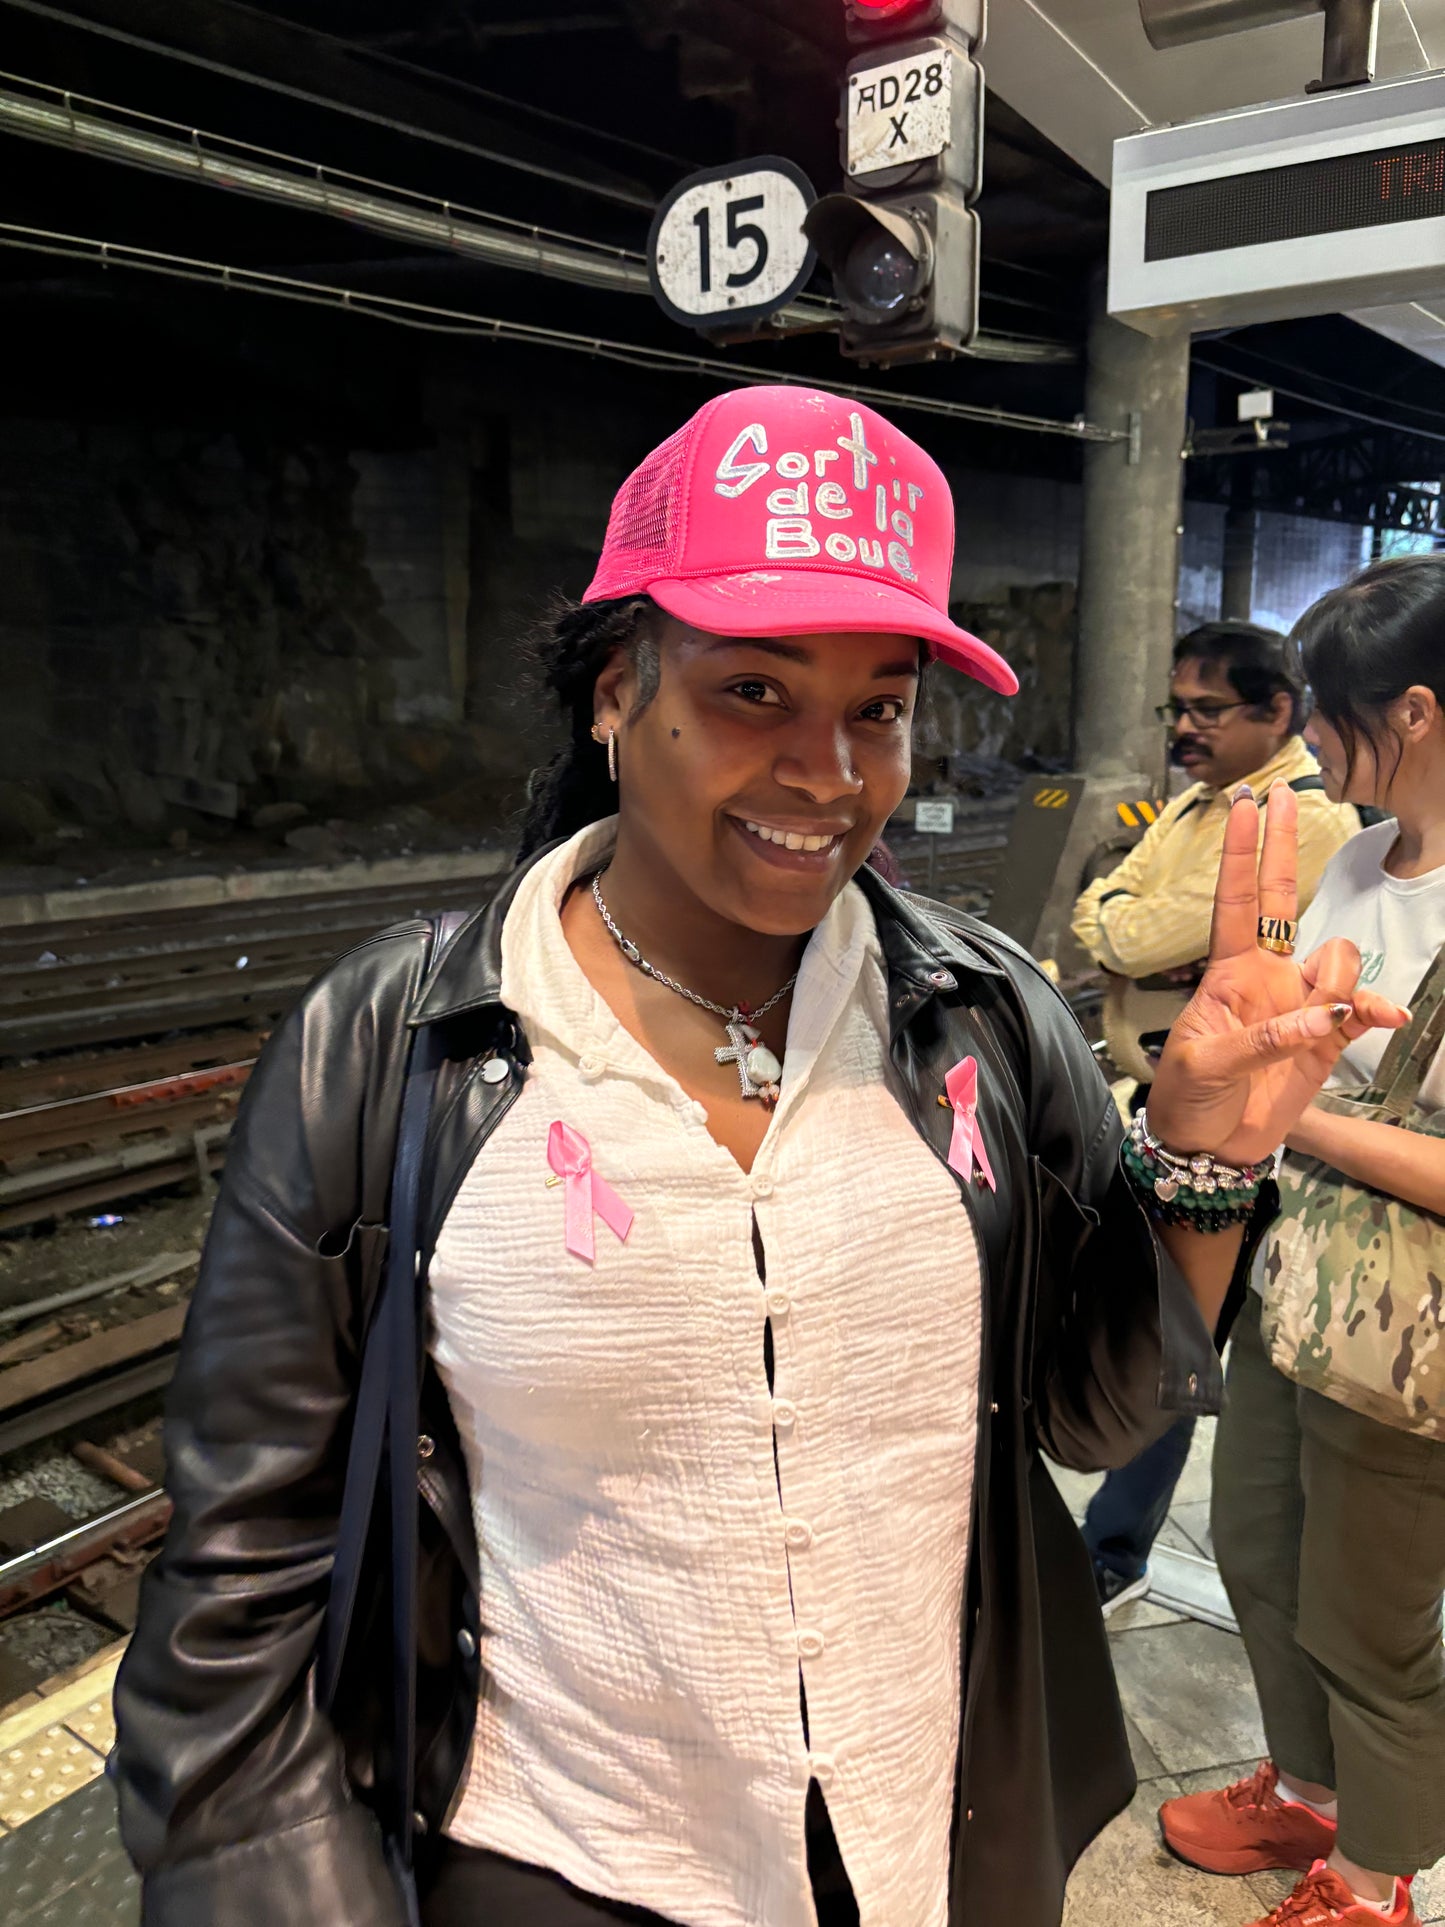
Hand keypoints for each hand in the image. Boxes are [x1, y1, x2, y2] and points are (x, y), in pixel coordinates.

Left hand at [1147, 782, 1407, 1166]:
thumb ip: (1262, 1039)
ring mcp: (1299, 1004)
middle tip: (1284, 795)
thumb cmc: (1187, 1098)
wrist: (1207, 1147)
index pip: (1234, 900)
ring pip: (1337, 961)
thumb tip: (1318, 1017)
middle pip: (1280, 900)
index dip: (1240, 853)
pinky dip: (1374, 1010)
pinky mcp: (1325, 1039)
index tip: (1244, 804)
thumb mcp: (1206, 1065)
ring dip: (1337, 983)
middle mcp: (1266, 977)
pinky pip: (1360, 1010)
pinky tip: (1384, 1018)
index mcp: (1227, 973)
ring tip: (1317, 1026)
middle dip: (1283, 848)